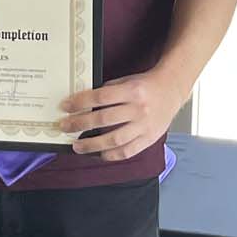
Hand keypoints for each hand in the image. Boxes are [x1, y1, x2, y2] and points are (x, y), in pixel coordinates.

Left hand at [60, 68, 184, 161]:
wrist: (171, 90)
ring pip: (114, 139)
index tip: (65, 107)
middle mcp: (139, 109)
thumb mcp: (126, 81)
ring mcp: (144, 126)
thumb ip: (108, 92)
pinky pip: (128, 151)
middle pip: (104, 119)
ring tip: (77, 146)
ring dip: (92, 145)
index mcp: (132, 90)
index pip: (100, 97)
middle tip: (65, 126)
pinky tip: (99, 154)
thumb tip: (83, 104)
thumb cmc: (145, 86)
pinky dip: (111, 155)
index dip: (80, 102)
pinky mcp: (149, 139)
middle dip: (80, 124)